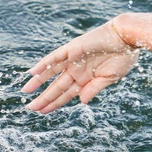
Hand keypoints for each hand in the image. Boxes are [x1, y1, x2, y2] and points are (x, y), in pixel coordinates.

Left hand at [22, 20, 138, 112]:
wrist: (126, 39)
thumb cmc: (122, 58)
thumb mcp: (109, 79)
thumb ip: (94, 89)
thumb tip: (81, 102)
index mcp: (86, 80)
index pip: (66, 94)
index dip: (55, 103)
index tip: (43, 112)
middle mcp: (76, 70)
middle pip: (56, 87)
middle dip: (44, 98)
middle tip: (31, 108)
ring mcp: (73, 60)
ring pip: (51, 72)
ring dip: (38, 82)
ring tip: (25, 91)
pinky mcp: (72, 49)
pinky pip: (54, 57)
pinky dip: (44, 64)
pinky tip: (33, 72)